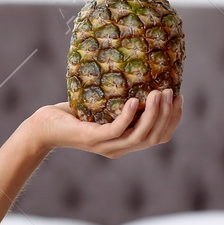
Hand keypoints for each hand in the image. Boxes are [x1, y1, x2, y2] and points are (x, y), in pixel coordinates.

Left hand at [21, 89, 181, 159]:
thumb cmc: (73, 115)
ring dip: (153, 114)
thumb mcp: (103, 107)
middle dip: (167, 115)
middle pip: (154, 137)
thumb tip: (140, 76)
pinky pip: (117, 130)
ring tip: (158, 93)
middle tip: (170, 92)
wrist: (44, 127)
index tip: (179, 99)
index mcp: (125, 143)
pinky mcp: (93, 139)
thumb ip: (121, 102)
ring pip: (140, 136)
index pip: (159, 137)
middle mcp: (119, 148)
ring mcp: (106, 145)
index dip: (173, 120)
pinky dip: (129, 116)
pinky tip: (134, 101)